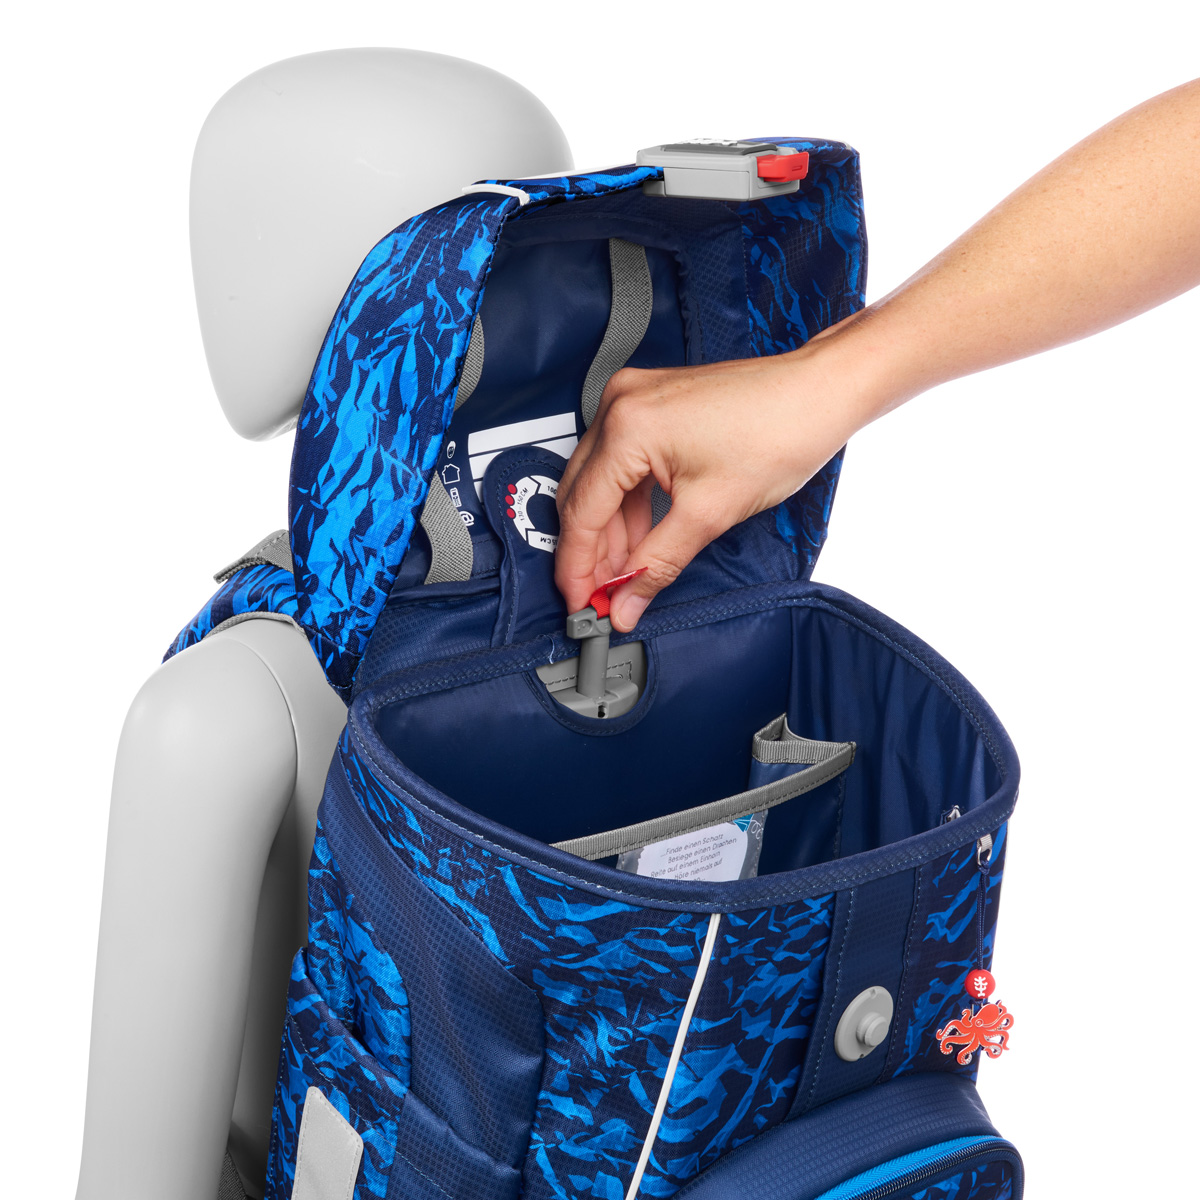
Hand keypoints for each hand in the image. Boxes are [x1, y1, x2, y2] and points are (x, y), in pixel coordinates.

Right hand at [555, 330, 874, 630]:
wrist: (818, 394)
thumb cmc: (780, 431)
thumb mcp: (710, 514)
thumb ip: (656, 566)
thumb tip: (625, 601)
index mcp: (627, 427)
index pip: (581, 512)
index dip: (577, 568)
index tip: (582, 604)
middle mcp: (620, 405)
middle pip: (582, 495)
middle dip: (592, 553)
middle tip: (601, 598)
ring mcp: (634, 400)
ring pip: (601, 482)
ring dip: (612, 532)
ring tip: (624, 576)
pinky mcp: (651, 405)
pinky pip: (622, 463)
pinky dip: (629, 505)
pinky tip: (639, 540)